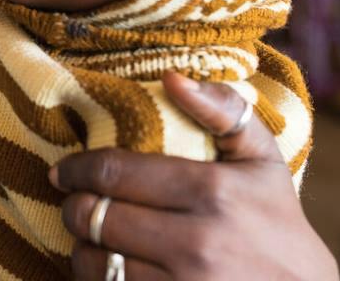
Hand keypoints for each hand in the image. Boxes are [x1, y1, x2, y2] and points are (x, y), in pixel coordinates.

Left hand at [49, 72, 338, 279]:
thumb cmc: (275, 221)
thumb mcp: (262, 160)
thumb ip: (223, 111)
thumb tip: (172, 78)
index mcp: (211, 191)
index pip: (113, 172)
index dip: (77, 168)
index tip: (64, 171)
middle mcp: (196, 241)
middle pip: (95, 215)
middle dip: (75, 206)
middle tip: (76, 201)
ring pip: (95, 260)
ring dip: (82, 246)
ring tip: (91, 236)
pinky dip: (98, 278)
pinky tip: (109, 265)